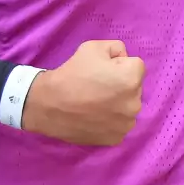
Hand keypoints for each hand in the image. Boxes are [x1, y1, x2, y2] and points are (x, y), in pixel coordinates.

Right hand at [22, 40, 144, 145]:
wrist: (48, 105)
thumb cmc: (71, 74)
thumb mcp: (93, 47)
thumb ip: (116, 48)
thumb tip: (123, 59)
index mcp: (132, 79)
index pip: (135, 66)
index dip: (118, 65)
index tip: (101, 71)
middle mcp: (135, 103)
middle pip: (134, 88)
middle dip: (121, 85)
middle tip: (97, 87)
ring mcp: (126, 124)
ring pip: (128, 107)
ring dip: (117, 104)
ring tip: (94, 103)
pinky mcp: (116, 138)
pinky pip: (119, 124)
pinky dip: (110, 121)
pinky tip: (94, 117)